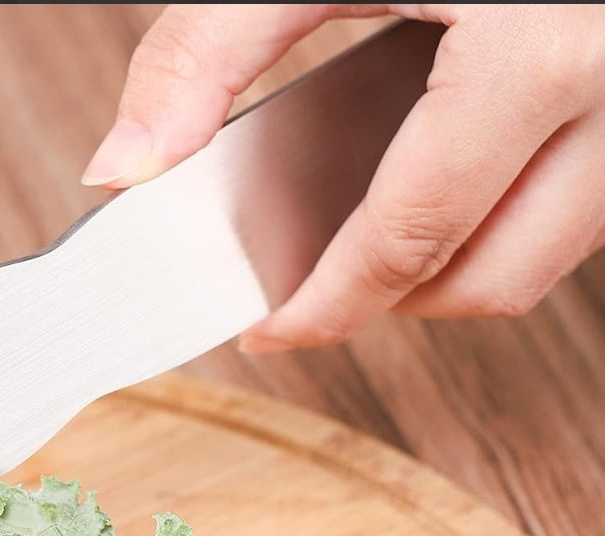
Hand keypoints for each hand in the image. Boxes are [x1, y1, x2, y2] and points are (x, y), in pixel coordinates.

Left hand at [83, 4, 604, 350]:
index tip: (271, 330)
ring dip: (451, 268)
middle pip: (490, 277)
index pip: (409, 242)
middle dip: (390, 304)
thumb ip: (208, 53)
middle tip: (314, 293)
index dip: (327, 308)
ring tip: (368, 242)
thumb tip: (128, 163)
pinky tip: (436, 181)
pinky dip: (501, 216)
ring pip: (545, 254)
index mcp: (533, 56)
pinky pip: (580, 202)